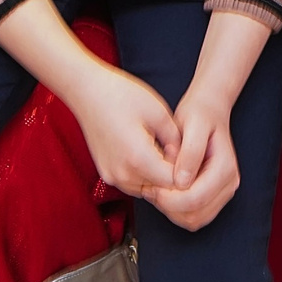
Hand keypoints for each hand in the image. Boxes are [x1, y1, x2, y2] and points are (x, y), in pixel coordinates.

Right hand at [64, 57, 184, 199]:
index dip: (187, 172)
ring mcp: (112, 176)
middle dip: (175, 176)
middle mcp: (123, 175)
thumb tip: (184, 159)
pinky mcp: (107, 174)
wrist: (87, 91)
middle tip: (184, 153)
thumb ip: (175, 140)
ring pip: (148, 189)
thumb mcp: (158, 112)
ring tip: (169, 151)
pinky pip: (134, 184)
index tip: (194, 156)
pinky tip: (153, 154)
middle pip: (161, 190)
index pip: (174, 183)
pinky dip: (147, 175)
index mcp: (138, 159)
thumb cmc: (121, 95)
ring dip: (160, 177)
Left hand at [148, 6, 271, 231]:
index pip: (196, 199)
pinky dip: (176, 211)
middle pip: (195, 215)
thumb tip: (182, 181)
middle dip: (169, 207)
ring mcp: (222, 193)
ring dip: (171, 211)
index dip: (170, 199)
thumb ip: (190, 152)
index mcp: (225, 169)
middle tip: (151, 188)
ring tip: (157, 189)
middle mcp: (229, 184)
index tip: (152, 186)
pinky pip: (193, 217)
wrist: (207, 112)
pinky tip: (165, 193)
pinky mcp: (213, 198)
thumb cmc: (199, 115)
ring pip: (193, 220)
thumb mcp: (193, 124)